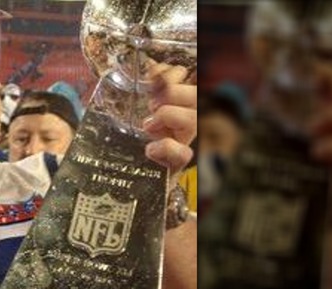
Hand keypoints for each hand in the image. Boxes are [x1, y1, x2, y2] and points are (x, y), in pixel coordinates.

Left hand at [143, 64, 196, 185]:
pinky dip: (166, 148)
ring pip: (193, 121)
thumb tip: (151, 66)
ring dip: (170, 115)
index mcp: (178, 107)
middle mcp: (186, 123)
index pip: (190, 81)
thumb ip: (152, 90)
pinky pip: (184, 154)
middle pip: (197, 98)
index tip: (156, 75)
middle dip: (173, 93)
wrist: (134, 178)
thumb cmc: (140, 141)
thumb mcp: (143, 111)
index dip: (175, 75)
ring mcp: (184, 143)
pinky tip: (150, 149)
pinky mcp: (177, 165)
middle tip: (152, 103)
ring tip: (149, 123)